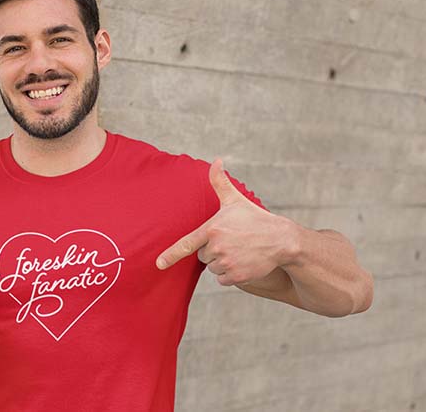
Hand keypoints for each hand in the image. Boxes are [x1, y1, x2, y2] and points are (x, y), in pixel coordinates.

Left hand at [155, 158, 295, 285]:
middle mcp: (217, 247)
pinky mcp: (237, 276)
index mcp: (212, 229)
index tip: (158, 264)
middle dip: (212, 250)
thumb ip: (220, 182)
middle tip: (230, 241)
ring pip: (212, 268)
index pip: (187, 244)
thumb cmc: (255, 218)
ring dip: (221, 263)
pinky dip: (230, 274)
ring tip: (238, 250)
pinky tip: (242, 262)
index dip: (171, 255)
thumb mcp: (235, 200)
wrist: (281, 240)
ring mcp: (227, 263)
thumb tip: (216, 161)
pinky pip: (222, 280)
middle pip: (202, 256)